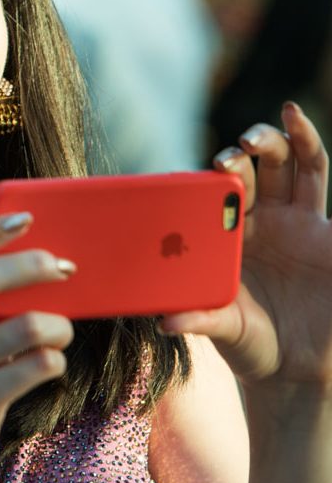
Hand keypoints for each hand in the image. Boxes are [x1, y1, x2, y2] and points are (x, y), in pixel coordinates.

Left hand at [160, 103, 331, 390]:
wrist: (297, 369)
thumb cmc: (251, 344)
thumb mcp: (224, 329)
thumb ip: (200, 320)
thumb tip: (166, 323)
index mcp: (229, 233)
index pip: (221, 189)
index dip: (217, 171)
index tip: (209, 164)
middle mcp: (262, 220)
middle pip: (259, 167)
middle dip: (250, 148)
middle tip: (238, 147)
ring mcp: (297, 222)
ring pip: (297, 165)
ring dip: (290, 136)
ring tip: (285, 113)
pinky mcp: (327, 234)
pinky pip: (321, 186)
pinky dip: (316, 155)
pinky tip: (308, 132)